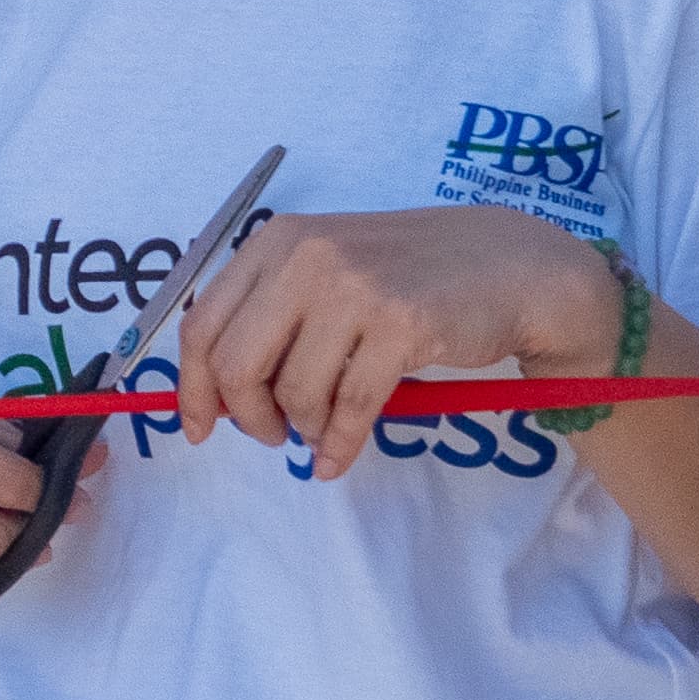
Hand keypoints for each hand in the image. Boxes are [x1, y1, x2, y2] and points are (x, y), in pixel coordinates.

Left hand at [181, 207, 620, 465]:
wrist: (507, 265)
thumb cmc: (408, 275)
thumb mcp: (326, 271)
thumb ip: (271, 315)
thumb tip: (216, 395)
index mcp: (275, 242)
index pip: (201, 324)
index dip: (191, 387)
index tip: (198, 429)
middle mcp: (306, 256)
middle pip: (237, 364)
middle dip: (247, 416)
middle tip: (271, 435)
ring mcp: (355, 287)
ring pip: (295, 391)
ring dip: (303, 429)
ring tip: (320, 431)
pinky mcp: (401, 322)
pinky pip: (350, 405)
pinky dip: (338, 443)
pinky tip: (338, 458)